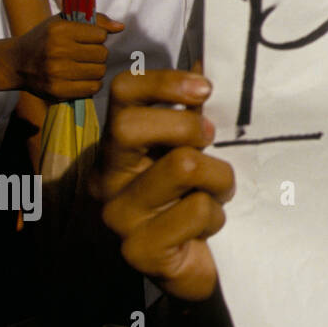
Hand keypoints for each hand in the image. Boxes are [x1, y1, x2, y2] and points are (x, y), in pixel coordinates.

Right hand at [11, 13, 123, 99]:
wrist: (15, 62)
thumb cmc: (44, 38)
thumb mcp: (63, 21)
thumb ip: (95, 20)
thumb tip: (120, 27)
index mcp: (60, 29)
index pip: (101, 35)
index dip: (97, 38)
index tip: (86, 40)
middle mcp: (57, 50)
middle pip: (102, 54)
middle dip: (98, 54)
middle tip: (84, 55)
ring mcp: (56, 71)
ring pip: (100, 71)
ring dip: (96, 69)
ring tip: (82, 66)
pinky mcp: (57, 90)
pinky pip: (93, 88)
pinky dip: (92, 84)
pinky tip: (81, 78)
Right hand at [92, 70, 232, 300]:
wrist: (196, 269)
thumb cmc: (197, 200)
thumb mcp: (194, 151)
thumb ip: (194, 112)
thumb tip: (208, 58)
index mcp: (120, 147)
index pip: (122, 93)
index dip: (163, 82)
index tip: (205, 88)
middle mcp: (108, 178)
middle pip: (132, 126)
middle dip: (188, 128)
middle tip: (211, 142)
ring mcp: (118, 216)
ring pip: (183, 165)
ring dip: (219, 178)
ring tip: (217, 195)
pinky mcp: (138, 251)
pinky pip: (197, 211)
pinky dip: (216, 217)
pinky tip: (206, 229)